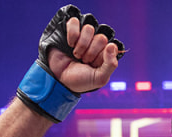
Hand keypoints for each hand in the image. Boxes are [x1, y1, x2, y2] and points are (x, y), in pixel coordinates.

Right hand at [16, 5, 122, 121]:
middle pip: (101, 38)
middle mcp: (96, 43)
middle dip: (91, 53)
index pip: (110, 46)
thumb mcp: (99, 78)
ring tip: (76, 55)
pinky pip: (75, 22)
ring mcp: (84, 36)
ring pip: (89, 29)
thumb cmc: (81, 80)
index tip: (93, 65)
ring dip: (81, 45)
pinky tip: (70, 44)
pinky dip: (72, 34)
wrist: (59, 79)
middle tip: (83, 61)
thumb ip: (110, 65)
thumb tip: (112, 45)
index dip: (100, 57)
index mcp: (105, 54)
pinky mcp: (71, 30)